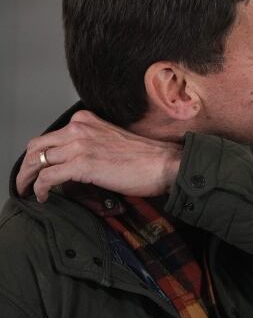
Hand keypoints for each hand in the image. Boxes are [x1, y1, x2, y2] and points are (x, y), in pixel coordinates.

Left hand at [16, 110, 182, 201]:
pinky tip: (43, 196)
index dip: (40, 155)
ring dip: (28, 179)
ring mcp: (79, 144)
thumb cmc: (146, 158)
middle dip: (27, 167)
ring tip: (29, 192)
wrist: (164, 164)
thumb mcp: (111, 142)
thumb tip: (73, 166)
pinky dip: (40, 189)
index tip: (38, 169)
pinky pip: (47, 177)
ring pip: (37, 161)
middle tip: (25, 182)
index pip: (50, 136)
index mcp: (86, 120)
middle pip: (37, 146)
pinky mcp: (81, 164)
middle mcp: (79, 128)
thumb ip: (90, 145)